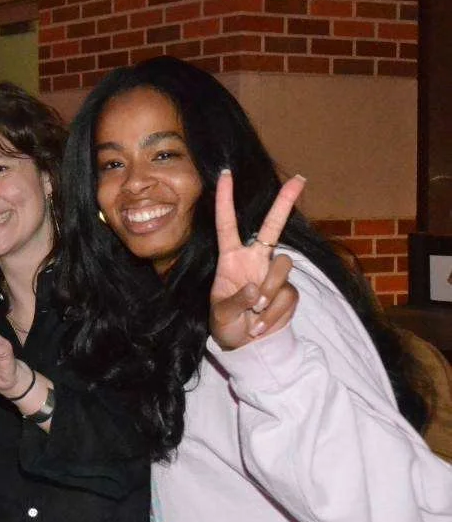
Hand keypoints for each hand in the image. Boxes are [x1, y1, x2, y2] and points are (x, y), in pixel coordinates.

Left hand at [209, 170, 304, 349]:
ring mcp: (273, 273)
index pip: (227, 224)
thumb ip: (236, 300)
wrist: (248, 346)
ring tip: (254, 313)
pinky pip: (287, 294)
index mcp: (231, 258)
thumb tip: (256, 288)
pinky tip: (261, 323)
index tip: (225, 174)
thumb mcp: (221, 314)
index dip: (225, 200)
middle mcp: (254, 260)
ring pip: (282, 266)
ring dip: (270, 291)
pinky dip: (273, 312)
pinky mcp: (290, 290)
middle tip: (299, 179)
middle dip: (285, 203)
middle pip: (272, 226)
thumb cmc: (226, 325)